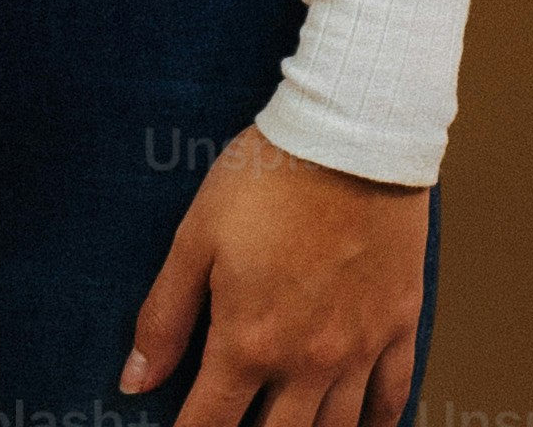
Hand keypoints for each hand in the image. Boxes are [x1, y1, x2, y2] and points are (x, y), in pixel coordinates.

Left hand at [123, 124, 426, 426]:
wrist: (353, 135)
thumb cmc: (268, 177)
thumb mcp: (196, 238)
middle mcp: (307, 361)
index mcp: (249, 342)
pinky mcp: (398, 323)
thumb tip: (134, 382)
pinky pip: (392, 396)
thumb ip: (164, 317)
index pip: (210, 426)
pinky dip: (377, 423)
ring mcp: (358, 347)